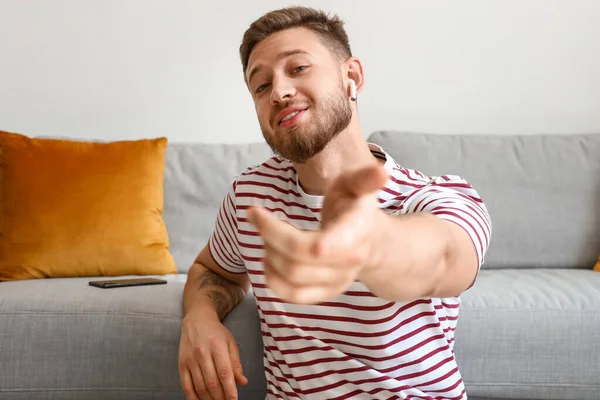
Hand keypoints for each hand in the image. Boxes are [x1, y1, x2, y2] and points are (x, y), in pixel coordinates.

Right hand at [178, 311, 247, 399]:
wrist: (196, 320)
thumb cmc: (216, 333)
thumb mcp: (230, 343)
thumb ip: (236, 363)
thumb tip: (242, 382)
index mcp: (217, 346)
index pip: (224, 372)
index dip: (230, 389)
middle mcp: (202, 353)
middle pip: (212, 382)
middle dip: (220, 397)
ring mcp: (190, 360)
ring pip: (199, 386)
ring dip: (209, 399)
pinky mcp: (181, 365)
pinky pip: (186, 386)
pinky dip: (193, 398)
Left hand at [247, 164, 388, 303]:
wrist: (369, 241)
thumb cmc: (354, 207)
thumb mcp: (356, 185)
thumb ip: (364, 178)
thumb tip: (381, 172)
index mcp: (357, 229)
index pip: (337, 242)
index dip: (320, 245)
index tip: (305, 239)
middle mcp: (350, 259)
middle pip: (299, 255)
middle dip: (270, 233)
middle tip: (256, 215)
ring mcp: (339, 280)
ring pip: (292, 275)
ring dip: (269, 253)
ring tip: (266, 235)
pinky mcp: (327, 293)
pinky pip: (294, 296)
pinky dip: (273, 280)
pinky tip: (269, 260)